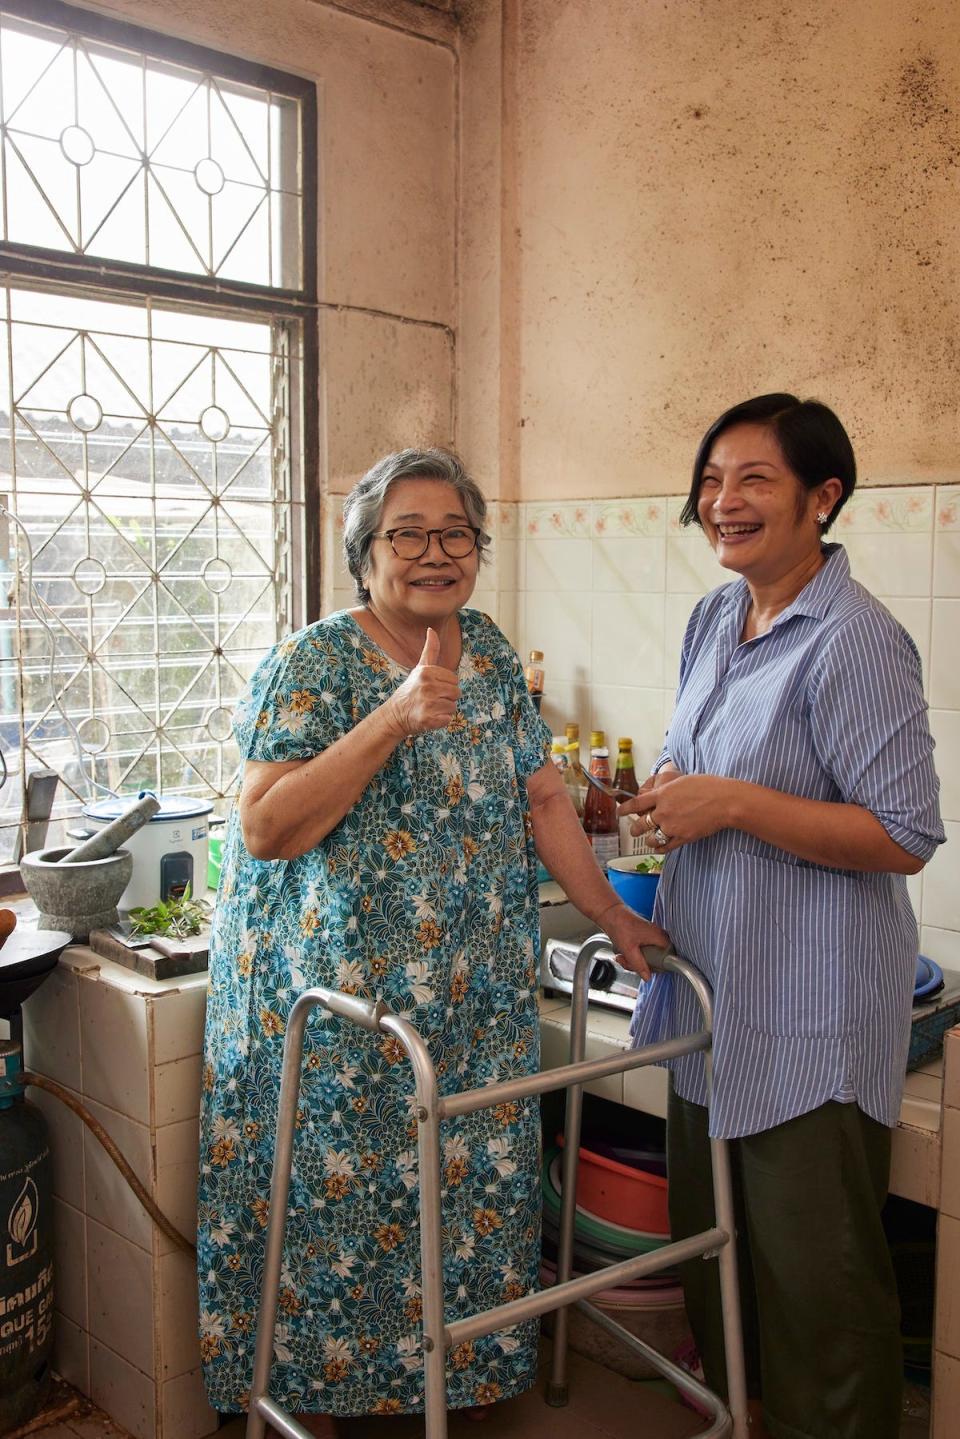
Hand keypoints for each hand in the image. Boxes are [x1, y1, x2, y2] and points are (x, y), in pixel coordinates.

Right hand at [384, 628, 459, 736]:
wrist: (395, 714)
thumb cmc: (411, 690)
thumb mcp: (420, 668)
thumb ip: (430, 650)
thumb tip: (432, 629)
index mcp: (427, 672)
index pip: (454, 680)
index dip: (446, 685)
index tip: (432, 688)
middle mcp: (427, 687)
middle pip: (456, 693)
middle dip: (447, 697)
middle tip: (431, 699)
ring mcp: (428, 704)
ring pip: (453, 706)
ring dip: (444, 710)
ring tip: (430, 708)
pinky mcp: (429, 720)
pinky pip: (448, 719)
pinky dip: (441, 721)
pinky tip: (430, 717)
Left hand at [597, 901, 669, 979]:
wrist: (610, 913)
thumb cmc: (620, 925)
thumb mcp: (628, 949)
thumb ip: (638, 964)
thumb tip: (647, 977)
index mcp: (660, 937)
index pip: (668, 959)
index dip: (657, 967)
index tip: (645, 968)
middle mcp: (659, 937)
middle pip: (657, 961)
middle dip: (640, 965)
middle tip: (628, 962)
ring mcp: (653, 938)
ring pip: (648, 958)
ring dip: (634, 961)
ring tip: (622, 957)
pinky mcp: (646, 939)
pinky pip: (643, 953)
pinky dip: (633, 956)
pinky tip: (623, 954)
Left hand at [619, 774, 735, 851]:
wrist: (725, 801)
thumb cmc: (708, 786)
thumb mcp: (682, 781)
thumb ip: (667, 791)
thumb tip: (658, 795)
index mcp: (662, 795)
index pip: (635, 804)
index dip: (624, 809)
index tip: (619, 812)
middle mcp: (663, 812)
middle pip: (639, 825)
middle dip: (634, 829)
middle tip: (634, 830)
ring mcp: (672, 826)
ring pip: (651, 838)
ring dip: (647, 840)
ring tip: (648, 840)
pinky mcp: (683, 838)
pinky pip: (665, 847)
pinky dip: (659, 848)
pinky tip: (658, 848)